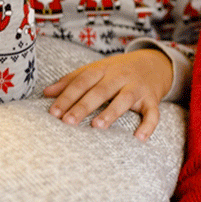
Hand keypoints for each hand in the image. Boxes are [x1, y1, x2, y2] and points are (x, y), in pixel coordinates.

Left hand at [44, 48, 172, 139]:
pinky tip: (139, 138)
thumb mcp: (96, 69)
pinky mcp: (152, 99)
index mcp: (103, 69)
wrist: (154, 64)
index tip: (54, 112)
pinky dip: (148, 125)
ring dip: (111, 112)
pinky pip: (153, 113)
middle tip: (68, 122)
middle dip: (84, 106)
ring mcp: (137, 88)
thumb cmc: (118, 71)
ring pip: (124, 99)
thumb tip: (46, 93)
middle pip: (100, 90)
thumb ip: (72, 80)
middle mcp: (120, 77)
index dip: (68, 96)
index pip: (82, 81)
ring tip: (97, 126)